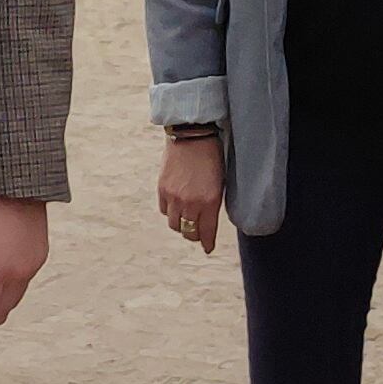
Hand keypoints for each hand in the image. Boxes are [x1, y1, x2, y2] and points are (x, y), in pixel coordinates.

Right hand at [157, 132, 224, 251]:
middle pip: (189, 232)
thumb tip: (208, 221)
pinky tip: (177, 206)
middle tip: (198, 234)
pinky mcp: (162, 189)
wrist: (191, 135)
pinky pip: (165, 211)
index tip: (208, 248)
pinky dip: (171, 212)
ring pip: (175, 225)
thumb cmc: (211, 157)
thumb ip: (213, 204)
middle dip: (195, 236)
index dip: (207, 243)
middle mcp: (191, 203)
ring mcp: (174, 197)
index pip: (207, 232)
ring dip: (181, 225)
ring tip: (186, 220)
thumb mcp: (219, 182)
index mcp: (210, 201)